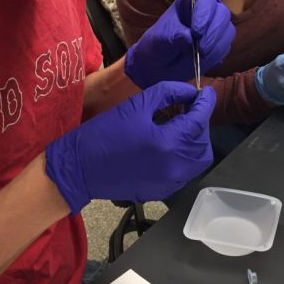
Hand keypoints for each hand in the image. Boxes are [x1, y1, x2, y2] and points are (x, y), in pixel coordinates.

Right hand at [45, 82, 214, 210]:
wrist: (79, 169)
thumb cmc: (103, 134)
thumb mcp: (136, 105)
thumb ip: (168, 94)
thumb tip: (189, 92)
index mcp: (168, 143)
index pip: (199, 120)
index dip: (205, 102)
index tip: (205, 92)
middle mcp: (174, 167)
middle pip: (202, 141)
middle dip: (200, 122)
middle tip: (188, 108)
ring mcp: (170, 183)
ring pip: (198, 160)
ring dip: (195, 140)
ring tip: (181, 125)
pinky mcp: (163, 191)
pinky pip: (185, 172)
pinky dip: (186, 156)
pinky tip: (171, 144)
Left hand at [124, 0, 234, 88]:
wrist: (159, 64)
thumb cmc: (158, 44)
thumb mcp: (162, 38)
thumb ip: (176, 35)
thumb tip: (190, 38)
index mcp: (190, 1)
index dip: (204, 14)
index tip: (196, 32)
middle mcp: (207, 10)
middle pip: (222, 14)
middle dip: (213, 32)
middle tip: (201, 48)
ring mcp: (215, 27)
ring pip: (228, 31)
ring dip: (216, 45)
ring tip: (200, 55)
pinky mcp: (219, 44)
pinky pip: (225, 47)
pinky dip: (217, 54)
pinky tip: (204, 60)